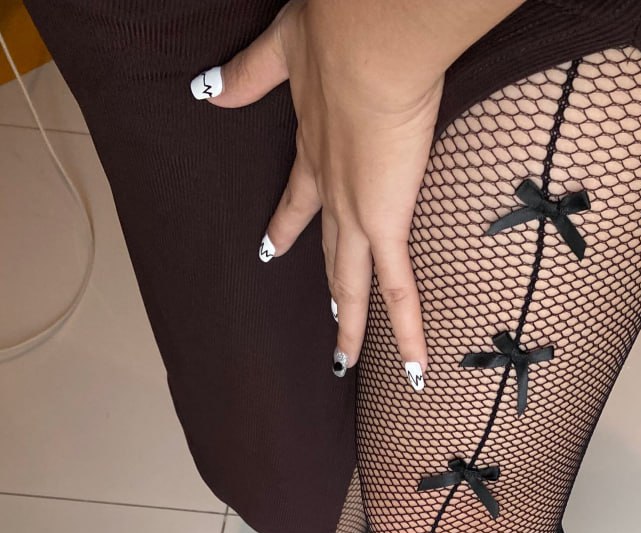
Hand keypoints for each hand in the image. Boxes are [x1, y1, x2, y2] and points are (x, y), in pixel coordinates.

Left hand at [191, 0, 442, 388]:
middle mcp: (331, 192)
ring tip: (345, 362)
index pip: (298, 198)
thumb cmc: (340, 31)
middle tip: (326, 326)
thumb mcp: (284, 46)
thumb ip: (246, 74)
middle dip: (327, 291)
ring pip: (354, 286)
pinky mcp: (384, 225)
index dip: (285, 224)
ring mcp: (356, 215)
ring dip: (352, 327)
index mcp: (314, 150)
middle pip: (327, 254)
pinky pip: (399, 292)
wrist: (369, 43)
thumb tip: (203, 89)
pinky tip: (416, 370)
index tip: (271, 248)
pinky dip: (409, 333)